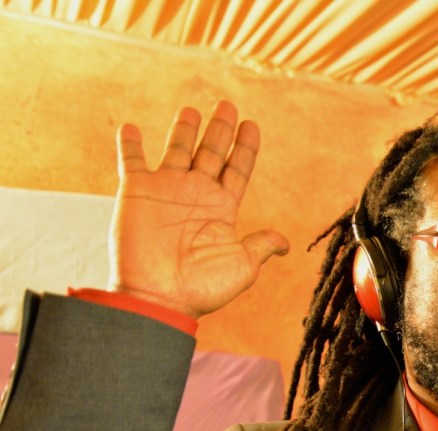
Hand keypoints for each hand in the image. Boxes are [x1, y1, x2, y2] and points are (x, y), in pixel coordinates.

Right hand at [109, 100, 288, 318]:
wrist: (159, 298)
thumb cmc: (201, 288)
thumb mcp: (243, 266)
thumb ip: (261, 246)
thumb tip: (286, 242)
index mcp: (221, 209)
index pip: (237, 170)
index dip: (245, 148)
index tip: (253, 125)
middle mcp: (195, 195)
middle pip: (211, 153)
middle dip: (220, 130)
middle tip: (228, 105)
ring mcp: (166, 191)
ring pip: (177, 150)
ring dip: (184, 129)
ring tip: (192, 110)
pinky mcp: (136, 193)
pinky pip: (131, 161)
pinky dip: (130, 144)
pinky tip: (132, 128)